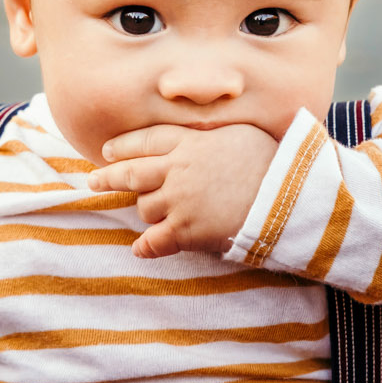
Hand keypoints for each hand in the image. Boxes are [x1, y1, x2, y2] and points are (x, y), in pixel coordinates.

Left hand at [86, 123, 279, 258]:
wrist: (287, 194)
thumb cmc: (272, 161)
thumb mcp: (238, 133)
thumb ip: (211, 135)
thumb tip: (200, 138)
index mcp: (190, 142)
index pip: (146, 141)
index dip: (124, 147)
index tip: (108, 152)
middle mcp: (178, 169)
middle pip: (131, 173)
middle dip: (109, 178)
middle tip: (94, 181)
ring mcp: (180, 201)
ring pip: (144, 208)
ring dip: (145, 211)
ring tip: (151, 214)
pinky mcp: (187, 230)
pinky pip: (155, 241)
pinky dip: (146, 246)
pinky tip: (140, 249)